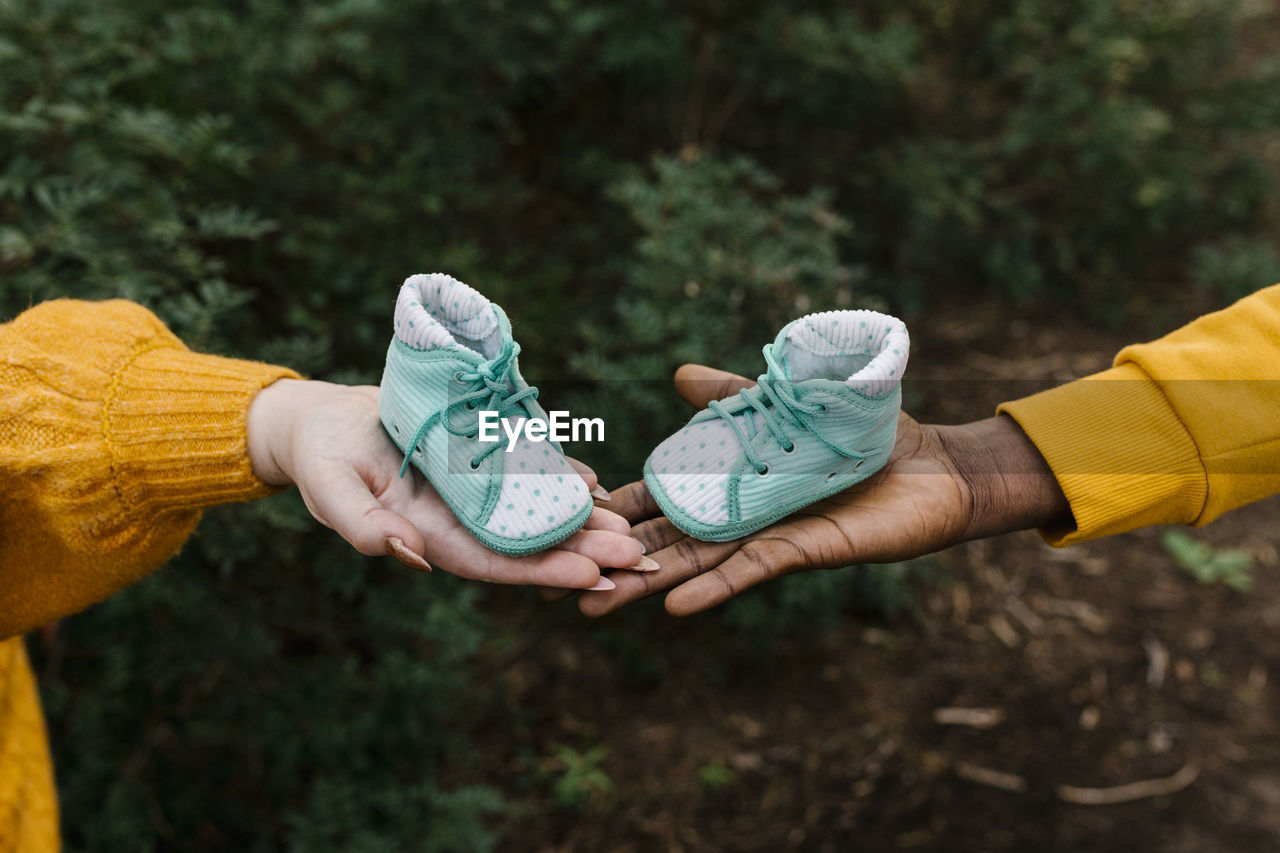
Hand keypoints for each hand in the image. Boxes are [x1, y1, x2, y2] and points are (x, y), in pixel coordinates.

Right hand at [247, 379, 641, 589]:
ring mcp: (471, 490)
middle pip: (527, 542)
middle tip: (635, 554)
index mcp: (428, 536)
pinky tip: (597, 483)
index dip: (540, 570)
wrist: (325, 419)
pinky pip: (526, 470)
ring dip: (581, 521)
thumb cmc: (320, 458)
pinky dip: (560, 477)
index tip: (589, 574)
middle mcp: (459, 519)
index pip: (494, 562)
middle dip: (580, 550)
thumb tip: (412, 557)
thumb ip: (364, 527)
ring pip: (534, 510)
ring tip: (630, 527)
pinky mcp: (478, 457)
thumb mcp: (330, 490)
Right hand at [580, 365, 1069, 615]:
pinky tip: (673, 606)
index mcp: (731, 482)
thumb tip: (678, 375)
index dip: (617, 509)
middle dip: (614, 559)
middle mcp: (740, 515)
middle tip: (555, 583)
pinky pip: (749, 571)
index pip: (662, 497)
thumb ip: (733, 394)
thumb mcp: (785, 402)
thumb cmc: (864, 437)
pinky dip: (713, 588)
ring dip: (648, 584)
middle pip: (666, 541)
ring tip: (596, 606)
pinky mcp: (801, 550)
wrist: (935, 469)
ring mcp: (766, 536)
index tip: (566, 518)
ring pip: (696, 564)